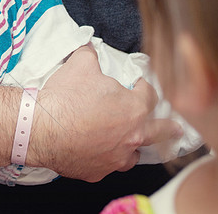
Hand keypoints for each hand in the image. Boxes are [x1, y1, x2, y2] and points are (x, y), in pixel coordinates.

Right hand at [31, 44, 182, 181]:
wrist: (40, 129)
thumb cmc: (64, 97)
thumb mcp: (79, 65)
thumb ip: (90, 54)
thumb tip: (90, 44)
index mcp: (134, 109)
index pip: (151, 95)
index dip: (145, 86)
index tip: (140, 84)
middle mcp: (132, 137)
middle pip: (160, 132)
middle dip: (169, 127)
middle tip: (177, 127)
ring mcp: (115, 158)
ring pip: (134, 155)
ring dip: (134, 147)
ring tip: (132, 143)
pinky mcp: (97, 171)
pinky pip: (106, 166)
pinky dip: (104, 159)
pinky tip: (97, 153)